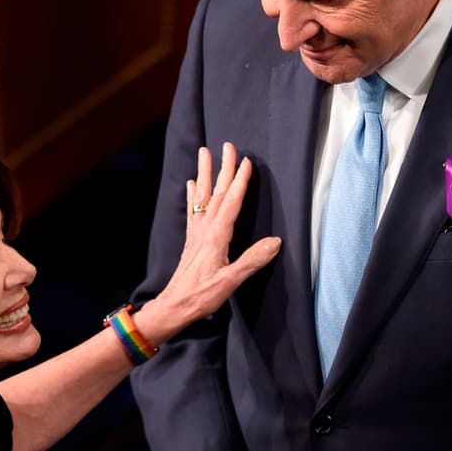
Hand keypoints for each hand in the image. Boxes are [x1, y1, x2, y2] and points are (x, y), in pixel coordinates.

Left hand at [140, 143, 279, 340]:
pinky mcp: (191, 240)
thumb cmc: (202, 295)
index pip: (231, 202)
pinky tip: (190, 184)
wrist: (175, 305)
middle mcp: (205, 229)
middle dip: (223, 168)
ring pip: (202, 195)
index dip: (240, 181)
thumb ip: (252, 260)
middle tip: (227, 145)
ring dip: (204, 173)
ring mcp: (196, 233)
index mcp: (217, 236)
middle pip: (216, 192)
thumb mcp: (231, 281)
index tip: (247, 161)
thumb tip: (276, 241)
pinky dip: (192, 194)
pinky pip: (192, 210)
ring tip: (204, 152)